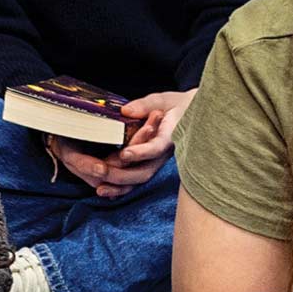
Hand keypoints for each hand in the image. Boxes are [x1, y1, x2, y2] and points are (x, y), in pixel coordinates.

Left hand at [49, 89, 195, 199]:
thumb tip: (126, 111)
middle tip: (100, 170)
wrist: (194, 119)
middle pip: (145, 171)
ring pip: (139, 180)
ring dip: (118, 186)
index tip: (124, 154)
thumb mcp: (163, 100)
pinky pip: (136, 182)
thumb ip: (145, 105)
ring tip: (99, 188)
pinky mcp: (150, 167)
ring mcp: (157, 164)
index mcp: (170, 137)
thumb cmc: (177, 107)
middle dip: (121, 174)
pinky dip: (120, 189)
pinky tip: (104, 191)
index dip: (141, 153)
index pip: (156, 148)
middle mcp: (163, 155)